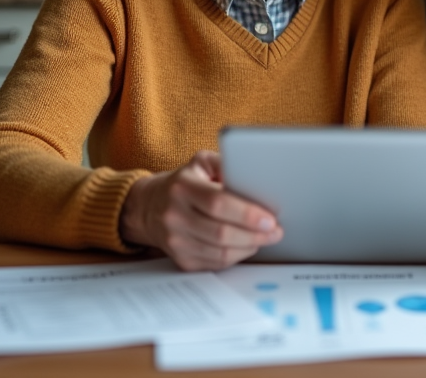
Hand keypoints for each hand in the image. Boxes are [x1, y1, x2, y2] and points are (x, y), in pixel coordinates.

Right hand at [118, 151, 282, 270]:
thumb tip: (256, 177)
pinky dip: (236, 257)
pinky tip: (246, 246)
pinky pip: (214, 264)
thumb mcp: (202, 163)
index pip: (218, 203)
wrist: (150, 206)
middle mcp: (174, 215)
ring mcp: (175, 241)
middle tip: (275, 231)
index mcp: (182, 187)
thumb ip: (227, 165)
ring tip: (265, 238)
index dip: (247, 214)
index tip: (270, 218)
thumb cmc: (185, 182)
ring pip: (219, 253)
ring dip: (249, 247)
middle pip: (221, 232)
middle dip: (255, 234)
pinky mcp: (180, 259)